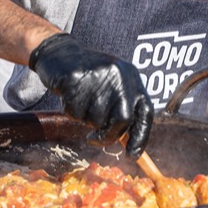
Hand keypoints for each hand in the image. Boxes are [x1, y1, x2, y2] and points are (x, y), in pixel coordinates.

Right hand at [30, 33, 152, 155]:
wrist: (61, 53)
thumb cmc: (90, 77)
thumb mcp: (113, 85)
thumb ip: (122, 108)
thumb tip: (127, 141)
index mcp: (133, 79)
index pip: (145, 113)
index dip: (141, 137)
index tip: (132, 155)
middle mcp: (119, 77)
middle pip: (122, 120)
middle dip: (107, 136)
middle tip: (94, 139)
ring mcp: (98, 77)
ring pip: (95, 119)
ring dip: (85, 119)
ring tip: (81, 101)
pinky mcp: (76, 79)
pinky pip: (75, 112)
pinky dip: (70, 111)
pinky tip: (69, 96)